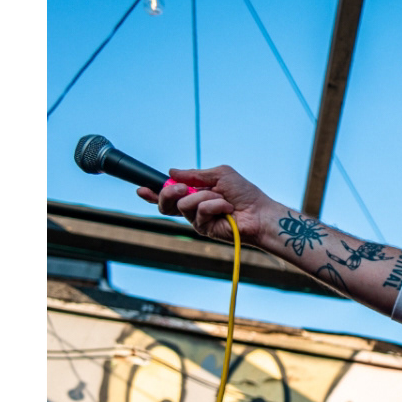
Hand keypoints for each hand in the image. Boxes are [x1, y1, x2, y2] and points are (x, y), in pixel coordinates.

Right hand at [137, 165, 277, 247]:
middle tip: (183, 188)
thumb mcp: (219, 175)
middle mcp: (193, 208)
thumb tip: (171, 172)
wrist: (259, 212)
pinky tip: (227, 209)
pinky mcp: (204, 229)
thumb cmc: (244, 193)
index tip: (141, 189)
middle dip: (169, 192)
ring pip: (184, 205)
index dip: (153, 192)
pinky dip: (214, 205)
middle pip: (166, 203)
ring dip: (204, 197)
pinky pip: (199, 212)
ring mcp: (197, 220)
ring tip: (223, 200)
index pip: (169, 194)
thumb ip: (195, 174)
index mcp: (195, 193)